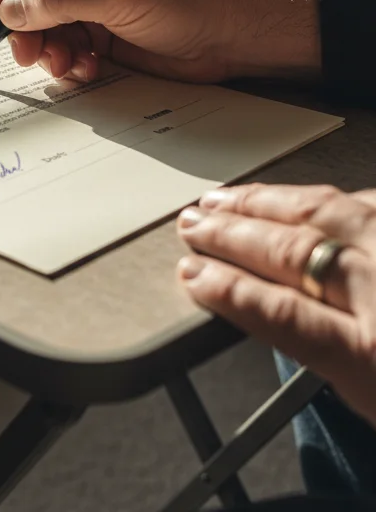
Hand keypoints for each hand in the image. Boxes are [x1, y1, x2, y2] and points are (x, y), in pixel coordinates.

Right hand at [0, 0, 320, 83]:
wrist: (241, 33)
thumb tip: (11, 8)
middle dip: (27, 22)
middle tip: (25, 52)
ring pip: (48, 20)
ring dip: (47, 46)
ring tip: (62, 65)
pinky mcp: (107, 28)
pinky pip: (70, 43)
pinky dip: (69, 59)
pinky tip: (84, 69)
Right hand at [177, 184, 375, 427]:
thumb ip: (324, 352)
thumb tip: (258, 306)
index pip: (282, 314)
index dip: (228, 290)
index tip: (190, 275)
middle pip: (295, 253)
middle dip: (232, 234)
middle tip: (190, 223)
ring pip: (324, 212)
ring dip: (262, 203)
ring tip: (221, 197)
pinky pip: (364, 201)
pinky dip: (320, 197)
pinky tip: (298, 197)